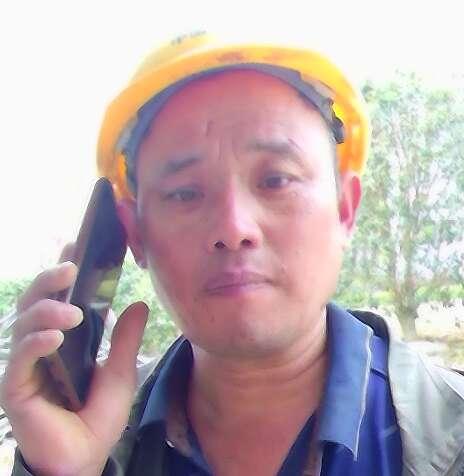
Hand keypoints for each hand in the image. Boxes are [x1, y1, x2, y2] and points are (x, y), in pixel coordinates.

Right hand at [0, 245, 147, 475]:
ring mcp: (27, 365)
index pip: (58, 296)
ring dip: (47, 312)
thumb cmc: (98, 414)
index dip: (61, 271)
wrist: (86, 456)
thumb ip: (126, 339)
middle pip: (35, 302)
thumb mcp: (121, 370)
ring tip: (70, 312)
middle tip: (70, 267)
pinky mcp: (17, 387)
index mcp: (65, 338)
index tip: (73, 246)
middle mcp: (42, 345)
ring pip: (25, 324)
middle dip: (49, 281)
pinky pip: (21, 359)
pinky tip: (55, 339)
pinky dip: (36, 344)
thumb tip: (139, 304)